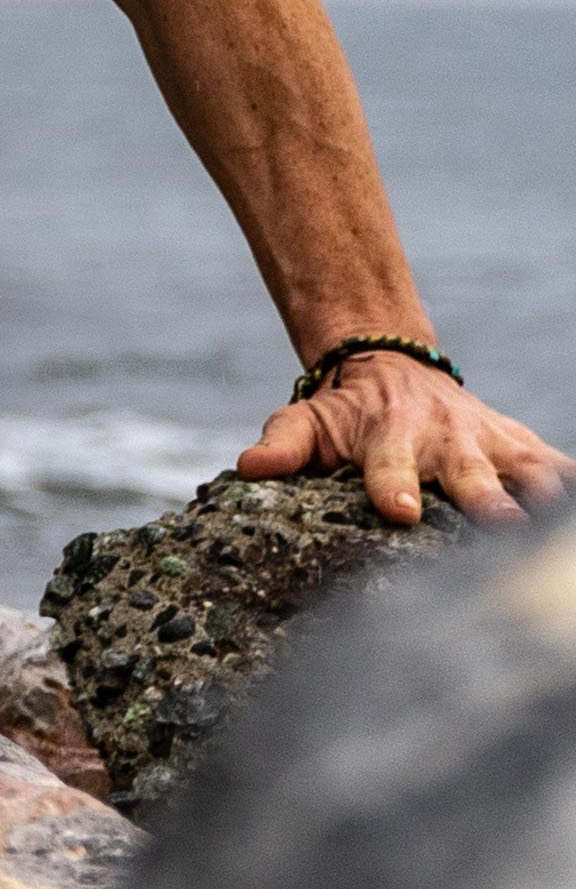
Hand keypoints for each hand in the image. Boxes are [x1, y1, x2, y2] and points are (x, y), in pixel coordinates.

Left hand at [237, 352, 575, 523]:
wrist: (391, 363)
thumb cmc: (347, 411)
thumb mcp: (309, 420)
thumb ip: (283, 444)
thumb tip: (248, 467)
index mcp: (391, 437)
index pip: (390, 465)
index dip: (393, 485)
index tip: (399, 511)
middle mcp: (446, 439)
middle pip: (469, 474)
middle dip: (487, 498)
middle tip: (504, 525)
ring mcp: (488, 441)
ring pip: (526, 468)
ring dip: (543, 494)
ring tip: (552, 522)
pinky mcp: (518, 444)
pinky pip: (556, 463)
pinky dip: (572, 481)